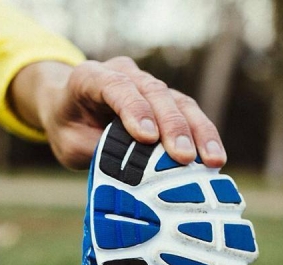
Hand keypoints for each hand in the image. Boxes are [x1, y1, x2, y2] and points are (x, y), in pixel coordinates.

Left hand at [9, 58, 225, 169]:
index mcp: (90, 78)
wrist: (68, 109)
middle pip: (153, 92)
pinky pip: (187, 112)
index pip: (115, 87)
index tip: (147, 137)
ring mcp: (145, 83)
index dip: (133, 109)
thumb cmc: (68, 128)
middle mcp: (122, 73)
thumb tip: (134, 172)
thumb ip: (97, 151)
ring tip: (212, 159)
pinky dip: (201, 134)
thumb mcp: (70, 144)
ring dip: (196, 131)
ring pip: (177, 100)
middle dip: (171, 125)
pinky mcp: (163, 99)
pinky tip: (214, 156)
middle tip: (183, 157)